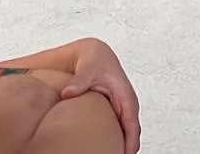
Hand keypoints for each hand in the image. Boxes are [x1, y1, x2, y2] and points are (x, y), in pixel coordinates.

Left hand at [0, 40, 139, 152]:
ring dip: (119, 147)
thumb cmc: (95, 60)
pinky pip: (117, 131)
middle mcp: (126, 106)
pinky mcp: (114, 114)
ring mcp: (121, 111)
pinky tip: (101, 149)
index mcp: (126, 97)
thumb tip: (67, 93)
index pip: (132, 125)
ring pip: (124, 135)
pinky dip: (112, 141)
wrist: (94, 54)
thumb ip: (79, 81)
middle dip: (124, 149)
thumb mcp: (88, 68)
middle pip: (130, 135)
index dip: (129, 142)